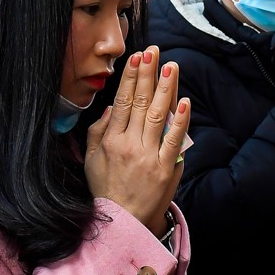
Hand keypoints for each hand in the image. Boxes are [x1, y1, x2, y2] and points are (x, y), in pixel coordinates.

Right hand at [83, 46, 192, 237]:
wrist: (124, 222)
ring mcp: (149, 156)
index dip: (130, 78)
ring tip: (171, 66)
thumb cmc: (106, 190)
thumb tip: (110, 108)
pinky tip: (183, 101)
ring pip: (157, 115)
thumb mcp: (91, 160)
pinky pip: (174, 140)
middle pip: (140, 103)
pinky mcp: (166, 168)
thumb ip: (98, 132)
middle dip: (148, 74)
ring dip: (165, 88)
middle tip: (154, 52)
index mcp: (110, 140)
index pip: (122, 102)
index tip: (137, 58)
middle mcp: (129, 145)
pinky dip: (179, 121)